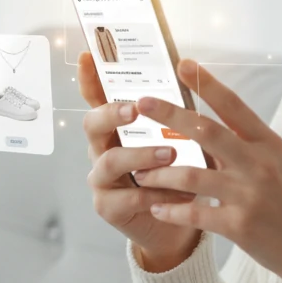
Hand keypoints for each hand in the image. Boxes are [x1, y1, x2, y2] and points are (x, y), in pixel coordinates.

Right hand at [78, 51, 200, 271]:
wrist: (177, 227)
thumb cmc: (178, 175)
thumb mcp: (181, 142)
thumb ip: (179, 117)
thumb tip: (193, 74)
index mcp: (117, 128)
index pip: (97, 98)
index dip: (90, 79)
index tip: (88, 56)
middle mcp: (103, 150)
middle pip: (92, 125)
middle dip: (111, 114)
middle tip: (135, 109)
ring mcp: (102, 180)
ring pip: (109, 162)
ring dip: (140, 155)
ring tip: (170, 154)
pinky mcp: (109, 207)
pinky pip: (127, 197)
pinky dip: (154, 193)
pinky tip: (176, 193)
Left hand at [130, 58, 281, 282]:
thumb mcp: (278, 164)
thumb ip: (245, 146)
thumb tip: (207, 126)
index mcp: (268, 144)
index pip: (234, 106)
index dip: (207, 83)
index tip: (183, 63)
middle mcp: (258, 164)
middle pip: (207, 131)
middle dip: (171, 114)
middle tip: (143, 102)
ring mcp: (248, 195)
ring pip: (191, 176)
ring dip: (159, 174)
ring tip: (139, 173)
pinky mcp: (239, 226)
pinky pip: (195, 213)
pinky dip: (171, 210)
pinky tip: (156, 209)